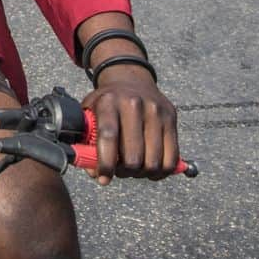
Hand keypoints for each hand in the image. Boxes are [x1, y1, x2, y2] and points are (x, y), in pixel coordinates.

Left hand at [82, 67, 178, 184]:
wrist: (131, 80)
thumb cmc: (107, 102)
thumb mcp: (90, 111)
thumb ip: (87, 140)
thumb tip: (93, 172)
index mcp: (108, 101)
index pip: (108, 136)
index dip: (105, 162)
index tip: (103, 178)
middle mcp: (133, 104)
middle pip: (133, 156)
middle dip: (124, 172)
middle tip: (119, 171)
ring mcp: (155, 111)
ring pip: (153, 162)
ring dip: (142, 174)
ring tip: (134, 168)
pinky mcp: (171, 119)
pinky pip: (171, 159)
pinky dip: (161, 171)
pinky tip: (150, 167)